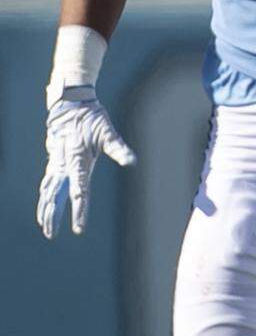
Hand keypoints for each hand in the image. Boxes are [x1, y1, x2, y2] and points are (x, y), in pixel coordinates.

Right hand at [37, 86, 135, 238]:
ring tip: (44, 225)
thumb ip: (118, 148)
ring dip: (45, 207)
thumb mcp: (107, 132)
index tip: (78, 227)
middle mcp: (64, 164)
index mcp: (77, 160)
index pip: (79, 192)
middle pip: (56, 196)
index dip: (79, 211)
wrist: (70, 102)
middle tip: (50, 234)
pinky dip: (44, 194)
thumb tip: (132, 161)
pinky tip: (44, 203)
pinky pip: (47, 181)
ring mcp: (56, 161)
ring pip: (48, 190)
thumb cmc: (92, 117)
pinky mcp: (54, 158)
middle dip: (53, 216)